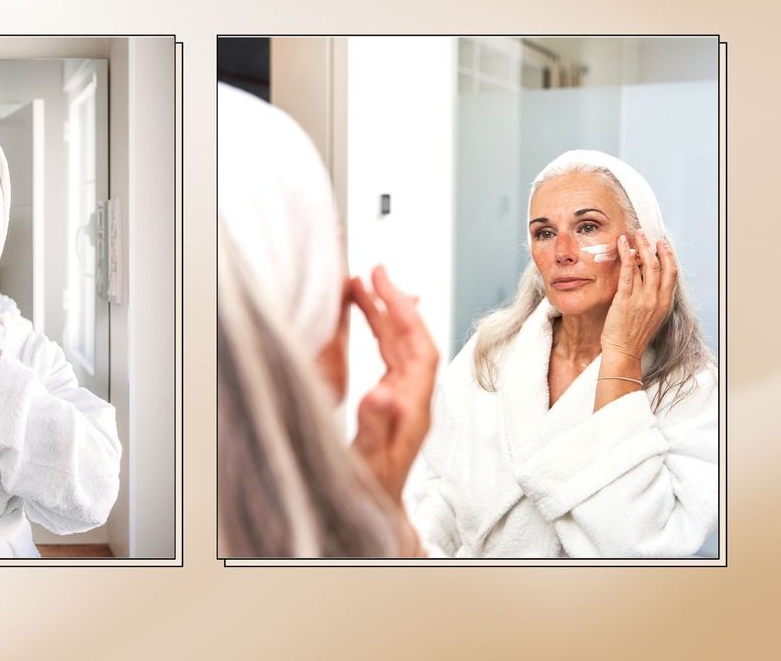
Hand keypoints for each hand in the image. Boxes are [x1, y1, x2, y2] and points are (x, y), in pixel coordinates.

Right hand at [349, 265, 438, 503]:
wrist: (377, 510)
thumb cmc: (373, 488)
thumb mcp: (371, 457)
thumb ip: (377, 424)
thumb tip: (380, 390)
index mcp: (415, 406)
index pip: (419, 347)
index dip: (404, 313)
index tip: (384, 284)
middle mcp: (415, 397)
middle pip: (411, 339)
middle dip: (393, 302)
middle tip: (373, 271)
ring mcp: (405, 397)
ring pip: (399, 344)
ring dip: (383, 313)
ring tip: (362, 286)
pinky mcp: (393, 400)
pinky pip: (390, 356)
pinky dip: (379, 332)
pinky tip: (368, 318)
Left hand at [601, 230, 676, 362]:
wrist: (624, 351)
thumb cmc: (635, 335)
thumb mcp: (653, 315)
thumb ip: (655, 298)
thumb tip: (650, 280)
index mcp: (665, 302)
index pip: (672, 273)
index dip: (668, 255)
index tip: (662, 244)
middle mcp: (656, 299)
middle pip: (659, 265)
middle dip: (652, 246)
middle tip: (645, 234)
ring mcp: (641, 300)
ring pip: (645, 267)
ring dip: (639, 248)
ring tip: (633, 236)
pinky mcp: (624, 301)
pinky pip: (628, 275)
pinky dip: (627, 260)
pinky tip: (624, 248)